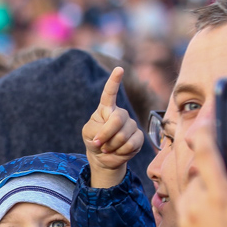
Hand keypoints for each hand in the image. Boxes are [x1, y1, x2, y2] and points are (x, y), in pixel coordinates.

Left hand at [82, 67, 143, 188]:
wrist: (103, 157)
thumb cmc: (94, 141)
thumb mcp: (88, 134)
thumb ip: (95, 130)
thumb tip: (107, 135)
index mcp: (106, 108)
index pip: (110, 93)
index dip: (114, 81)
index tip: (119, 69)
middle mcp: (120, 114)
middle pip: (117, 120)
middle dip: (106, 135)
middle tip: (99, 144)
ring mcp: (131, 125)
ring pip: (124, 135)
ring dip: (112, 146)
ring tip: (108, 148)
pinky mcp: (138, 137)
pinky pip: (131, 144)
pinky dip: (121, 152)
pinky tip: (118, 151)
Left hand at [174, 124, 226, 226]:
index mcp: (219, 198)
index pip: (206, 155)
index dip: (205, 135)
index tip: (205, 124)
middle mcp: (195, 208)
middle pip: (197, 177)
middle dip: (210, 174)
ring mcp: (184, 225)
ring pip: (189, 196)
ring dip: (203, 195)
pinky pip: (187, 218)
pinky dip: (199, 215)